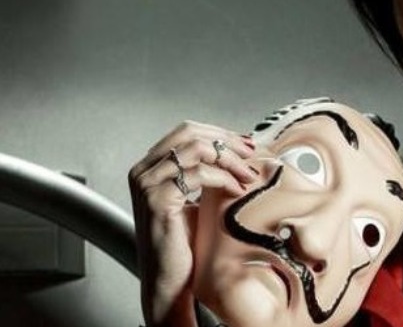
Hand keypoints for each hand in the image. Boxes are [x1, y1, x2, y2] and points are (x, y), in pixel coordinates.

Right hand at [128, 121, 258, 325]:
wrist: (171, 280)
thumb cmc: (184, 243)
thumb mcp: (195, 198)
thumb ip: (205, 172)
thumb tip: (237, 151)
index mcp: (150, 166)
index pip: (186, 131)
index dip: (219, 133)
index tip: (246, 143)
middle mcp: (143, 171)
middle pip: (189, 133)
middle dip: (226, 140)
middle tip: (251, 153)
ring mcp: (147, 184)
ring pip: (196, 150)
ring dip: (229, 160)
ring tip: (248, 175)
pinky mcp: (157, 200)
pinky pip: (197, 175)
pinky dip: (223, 178)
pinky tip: (236, 191)